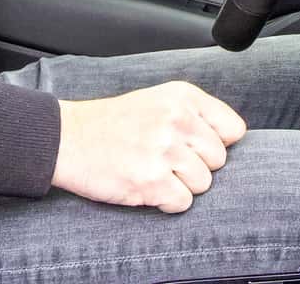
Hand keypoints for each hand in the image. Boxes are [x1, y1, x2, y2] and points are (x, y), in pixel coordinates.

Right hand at [51, 81, 246, 212]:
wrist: (66, 139)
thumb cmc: (112, 124)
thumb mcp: (157, 101)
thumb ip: (194, 114)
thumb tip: (230, 140)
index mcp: (182, 97)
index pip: (233, 129)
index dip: (216, 144)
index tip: (196, 147)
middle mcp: (177, 119)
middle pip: (219, 160)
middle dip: (196, 167)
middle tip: (166, 162)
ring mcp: (164, 150)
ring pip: (203, 184)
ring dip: (180, 185)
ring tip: (153, 172)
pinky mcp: (151, 180)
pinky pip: (182, 203)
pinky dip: (166, 202)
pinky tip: (146, 187)